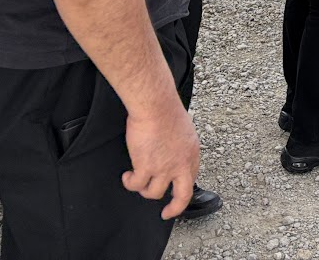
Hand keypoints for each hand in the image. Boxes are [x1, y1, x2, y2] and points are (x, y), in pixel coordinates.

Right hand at [121, 98, 199, 219]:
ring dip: (143, 189)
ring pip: (153, 192)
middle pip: (182, 196)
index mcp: (192, 154)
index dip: (181, 189)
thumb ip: (180, 148)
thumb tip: (172, 156)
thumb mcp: (183, 132)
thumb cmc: (166, 111)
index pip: (191, 179)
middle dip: (175, 208)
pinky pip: (136, 185)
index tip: (175, 195)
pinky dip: (130, 183)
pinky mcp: (146, 167)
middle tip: (166, 213)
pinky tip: (127, 176)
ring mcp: (165, 168)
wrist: (155, 105)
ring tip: (136, 180)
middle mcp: (182, 164)